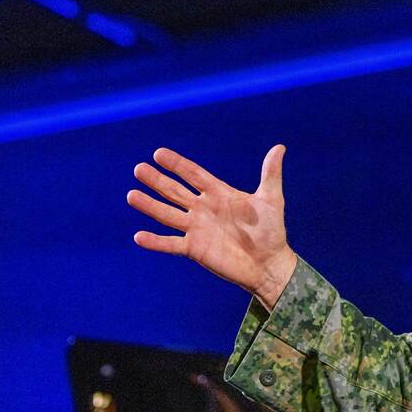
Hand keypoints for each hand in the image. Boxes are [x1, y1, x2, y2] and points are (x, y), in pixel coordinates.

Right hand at [126, 144, 297, 309]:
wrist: (269, 264)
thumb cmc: (272, 231)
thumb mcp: (272, 199)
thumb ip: (270, 174)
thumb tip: (280, 147)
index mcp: (219, 193)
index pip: (194, 174)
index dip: (177, 164)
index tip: (158, 153)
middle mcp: (203, 209)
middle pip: (175, 191)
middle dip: (157, 180)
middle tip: (138, 168)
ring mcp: (197, 229)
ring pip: (168, 214)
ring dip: (150, 205)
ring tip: (131, 195)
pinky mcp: (194, 249)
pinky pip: (171, 243)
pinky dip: (155, 241)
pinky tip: (138, 236)